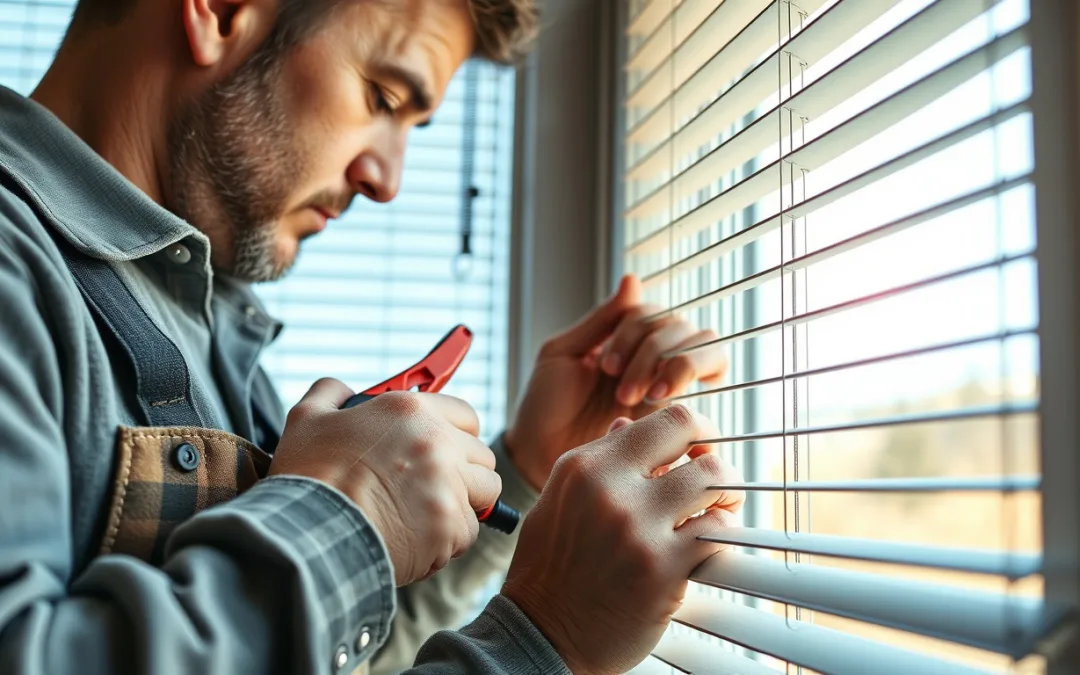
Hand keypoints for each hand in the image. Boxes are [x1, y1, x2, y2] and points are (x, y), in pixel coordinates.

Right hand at [268, 379, 501, 585]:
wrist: (307, 536)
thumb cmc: (308, 479)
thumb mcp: (308, 418)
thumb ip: (331, 393)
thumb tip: (341, 389)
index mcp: (410, 411)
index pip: (466, 414)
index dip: (456, 432)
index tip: (445, 447)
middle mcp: (438, 443)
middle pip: (482, 457)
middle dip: (464, 471)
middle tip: (433, 485)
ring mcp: (449, 486)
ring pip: (482, 495)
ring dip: (461, 505)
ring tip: (426, 514)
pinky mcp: (450, 527)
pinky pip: (467, 533)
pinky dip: (448, 539)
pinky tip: (418, 538)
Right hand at [502, 406, 743, 674]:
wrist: (541, 635)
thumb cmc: (550, 569)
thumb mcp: (560, 501)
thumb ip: (597, 463)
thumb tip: (630, 424)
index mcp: (584, 465)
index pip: (663, 419)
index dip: (695, 429)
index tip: (698, 448)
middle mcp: (610, 487)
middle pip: (694, 439)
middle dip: (713, 456)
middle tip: (715, 479)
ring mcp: (638, 527)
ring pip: (714, 481)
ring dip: (726, 495)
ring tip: (719, 511)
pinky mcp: (663, 568)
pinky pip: (718, 533)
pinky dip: (723, 535)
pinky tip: (709, 546)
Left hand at [505, 274, 727, 489]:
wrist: (540, 454)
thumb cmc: (546, 404)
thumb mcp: (563, 353)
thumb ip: (601, 320)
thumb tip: (634, 279)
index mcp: (625, 341)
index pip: (654, 311)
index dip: (635, 331)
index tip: (604, 366)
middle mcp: (653, 358)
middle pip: (683, 326)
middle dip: (653, 351)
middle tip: (620, 390)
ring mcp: (671, 384)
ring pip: (706, 346)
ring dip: (676, 364)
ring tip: (639, 397)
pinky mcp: (683, 414)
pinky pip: (715, 379)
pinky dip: (692, 378)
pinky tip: (659, 400)